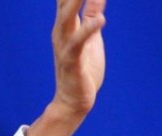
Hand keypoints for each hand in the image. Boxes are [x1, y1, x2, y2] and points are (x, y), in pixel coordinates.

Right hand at [26, 0, 106, 135]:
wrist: (75, 101)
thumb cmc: (83, 68)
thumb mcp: (91, 36)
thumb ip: (92, 14)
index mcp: (66, 24)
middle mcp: (61, 31)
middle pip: (64, 2)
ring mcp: (64, 45)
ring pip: (66, 18)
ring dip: (74, 1)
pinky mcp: (72, 61)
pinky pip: (79, 43)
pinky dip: (89, 30)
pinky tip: (100, 20)